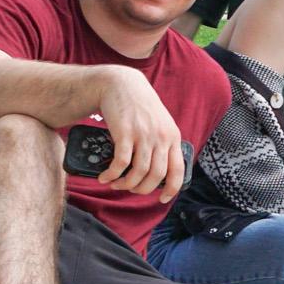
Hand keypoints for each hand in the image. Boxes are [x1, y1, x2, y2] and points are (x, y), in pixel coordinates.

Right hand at [92, 66, 187, 199]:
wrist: (122, 84)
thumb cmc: (139, 107)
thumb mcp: (159, 123)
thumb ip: (161, 143)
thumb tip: (156, 169)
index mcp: (172, 137)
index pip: (178, 170)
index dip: (172, 189)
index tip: (163, 199)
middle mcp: (161, 138)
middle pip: (156, 176)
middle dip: (142, 189)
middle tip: (130, 189)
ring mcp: (144, 135)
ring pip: (139, 172)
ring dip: (125, 184)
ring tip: (115, 184)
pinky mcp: (125, 133)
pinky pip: (121, 163)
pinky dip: (112, 174)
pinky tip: (105, 176)